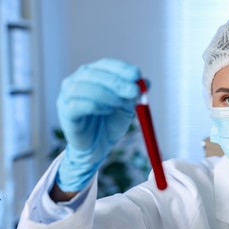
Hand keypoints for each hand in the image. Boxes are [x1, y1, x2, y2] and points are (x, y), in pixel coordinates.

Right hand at [56, 59, 141, 191]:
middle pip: (96, 74)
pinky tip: (105, 111)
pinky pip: (77, 105)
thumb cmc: (109, 122)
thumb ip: (134, 94)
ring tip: (118, 105)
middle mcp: (77, 80)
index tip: (137, 75)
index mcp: (93, 74)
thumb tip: (146, 83)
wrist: (97, 146)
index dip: (122, 68)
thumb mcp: (127, 106)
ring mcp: (68, 95)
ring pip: (84, 87)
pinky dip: (94, 106)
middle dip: (117, 82)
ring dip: (106, 94)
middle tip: (134, 92)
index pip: (106, 64)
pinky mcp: (66, 112)